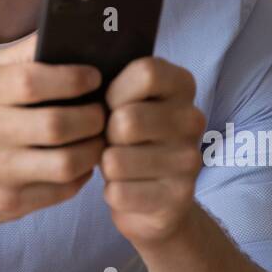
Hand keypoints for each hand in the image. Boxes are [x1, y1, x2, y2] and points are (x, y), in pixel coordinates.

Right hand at [0, 33, 106, 226]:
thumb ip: (28, 53)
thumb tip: (71, 28)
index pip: (34, 81)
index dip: (73, 79)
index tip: (95, 78)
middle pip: (57, 125)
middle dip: (93, 117)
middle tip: (104, 112)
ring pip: (66, 162)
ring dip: (94, 149)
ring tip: (98, 137)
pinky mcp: (9, 202)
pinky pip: (63, 190)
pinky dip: (81, 175)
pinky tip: (80, 162)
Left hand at [100, 56, 205, 247]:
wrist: (156, 199)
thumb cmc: (129, 138)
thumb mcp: (126, 101)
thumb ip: (113, 83)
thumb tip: (78, 78)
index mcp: (182, 85)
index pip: (147, 72)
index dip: (116, 91)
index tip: (112, 103)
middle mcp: (193, 120)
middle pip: (126, 120)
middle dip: (105, 134)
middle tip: (113, 141)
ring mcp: (189, 161)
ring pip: (115, 160)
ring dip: (106, 165)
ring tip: (120, 164)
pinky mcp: (177, 198)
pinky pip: (118, 192)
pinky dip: (113, 193)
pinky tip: (128, 188)